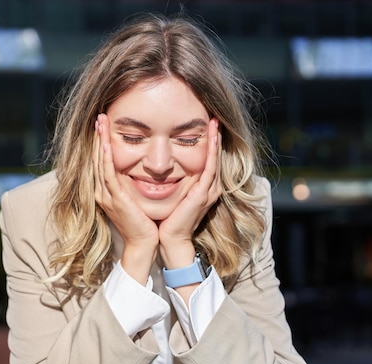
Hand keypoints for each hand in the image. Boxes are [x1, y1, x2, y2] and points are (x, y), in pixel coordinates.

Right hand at [93, 114, 157, 282]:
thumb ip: (132, 183)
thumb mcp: (134, 198)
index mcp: (106, 190)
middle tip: (99, 116)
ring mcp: (106, 195)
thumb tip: (139, 166)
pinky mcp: (115, 200)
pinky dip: (105, 159)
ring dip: (99, 142)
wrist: (143, 243)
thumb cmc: (144, 221)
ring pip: (99, 163)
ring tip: (100, 122)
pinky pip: (108, 176)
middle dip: (97, 136)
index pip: (101, 161)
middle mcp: (102, 191)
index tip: (103, 124)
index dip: (100, 141)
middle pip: (96, 158)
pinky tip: (105, 145)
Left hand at [158, 118, 222, 268]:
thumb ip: (170, 181)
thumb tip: (157, 166)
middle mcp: (209, 187)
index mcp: (201, 187)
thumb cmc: (166, 219)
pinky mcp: (203, 194)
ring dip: (215, 140)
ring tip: (214, 121)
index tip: (205, 123)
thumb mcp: (170, 195)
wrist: (169, 240)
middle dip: (214, 136)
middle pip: (214, 156)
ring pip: (214, 159)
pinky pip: (210, 168)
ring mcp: (208, 191)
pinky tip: (212, 138)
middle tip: (214, 115)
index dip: (208, 141)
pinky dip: (212, 152)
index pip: (206, 158)